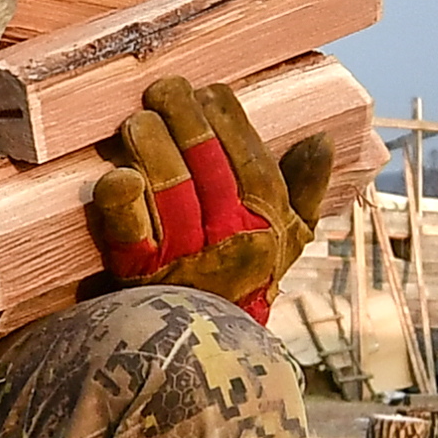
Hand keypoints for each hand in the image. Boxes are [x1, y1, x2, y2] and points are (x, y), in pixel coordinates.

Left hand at [88, 75, 333, 320]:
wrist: (206, 347)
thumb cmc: (246, 281)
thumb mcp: (290, 241)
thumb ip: (306, 190)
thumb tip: (321, 139)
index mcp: (267, 223)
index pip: (250, 160)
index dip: (229, 120)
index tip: (210, 92)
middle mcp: (230, 238)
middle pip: (207, 167)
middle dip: (185, 120)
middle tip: (164, 90)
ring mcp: (184, 257)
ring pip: (170, 190)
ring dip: (152, 148)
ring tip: (136, 120)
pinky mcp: (139, 275)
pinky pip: (131, 233)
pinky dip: (122, 203)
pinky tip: (116, 176)